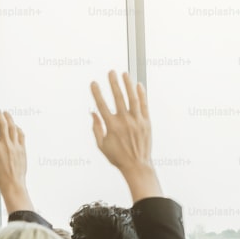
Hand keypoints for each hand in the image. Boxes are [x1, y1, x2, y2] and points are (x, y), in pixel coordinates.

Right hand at [0, 108, 31, 212]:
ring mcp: (16, 147)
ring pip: (13, 128)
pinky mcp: (23, 150)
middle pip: (3, 124)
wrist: (12, 184)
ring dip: (9, 118)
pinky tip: (15, 126)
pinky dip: (17, 129)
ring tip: (6, 113)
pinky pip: (21, 135)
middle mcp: (6, 145)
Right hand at [90, 70, 160, 200]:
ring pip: (132, 99)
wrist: (137, 166)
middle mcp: (124, 122)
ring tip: (125, 73)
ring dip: (128, 85)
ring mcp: (137, 121)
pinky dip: (142, 94)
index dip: (97, 93)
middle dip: (113, 83)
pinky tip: (139, 85)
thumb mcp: (101, 145)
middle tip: (110, 72)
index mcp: (112, 126)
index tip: (94, 83)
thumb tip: (93, 113)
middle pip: (118, 98)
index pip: (102, 105)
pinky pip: (144, 106)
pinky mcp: (146, 123)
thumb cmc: (118, 157)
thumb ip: (96, 128)